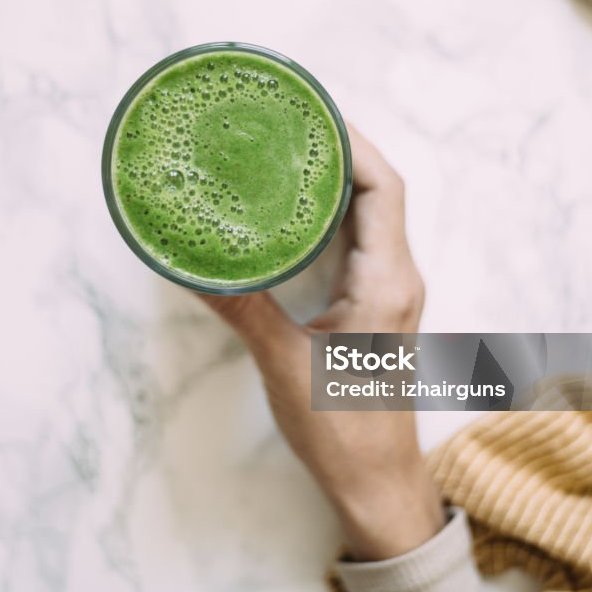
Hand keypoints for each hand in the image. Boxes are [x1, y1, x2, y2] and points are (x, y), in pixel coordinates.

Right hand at [200, 125, 444, 559]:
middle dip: (341, 147)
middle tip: (289, 120)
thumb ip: (242, 306)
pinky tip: (299, 206)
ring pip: (374, 212)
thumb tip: (193, 261)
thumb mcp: (282, 364)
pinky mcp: (379, 304)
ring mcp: (393, 290)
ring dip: (340, 176)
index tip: (312, 111)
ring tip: (290, 148)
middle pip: (381, 190)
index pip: (383, 188)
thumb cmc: (341, 431)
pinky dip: (338, 210)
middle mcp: (399, 277)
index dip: (353, 142)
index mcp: (386, 283)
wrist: (377, 481)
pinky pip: (364, 238)